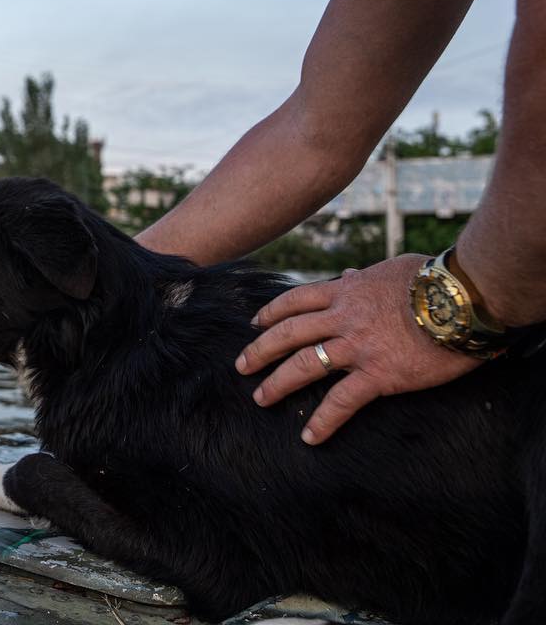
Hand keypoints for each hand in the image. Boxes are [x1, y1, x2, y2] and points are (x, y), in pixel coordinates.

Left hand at [235, 255, 483, 444]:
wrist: (463, 299)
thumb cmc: (434, 279)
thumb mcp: (391, 268)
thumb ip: (364, 276)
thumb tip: (348, 273)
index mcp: (346, 291)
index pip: (296, 300)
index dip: (271, 312)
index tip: (254, 323)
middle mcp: (343, 317)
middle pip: (288, 333)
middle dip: (259, 350)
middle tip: (241, 366)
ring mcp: (357, 346)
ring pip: (304, 365)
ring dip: (277, 384)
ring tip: (260, 398)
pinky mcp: (379, 374)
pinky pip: (342, 401)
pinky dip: (323, 421)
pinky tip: (309, 436)